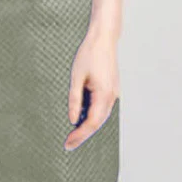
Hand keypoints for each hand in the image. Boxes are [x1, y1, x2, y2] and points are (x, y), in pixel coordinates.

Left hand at [64, 24, 119, 151]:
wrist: (103, 38)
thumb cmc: (89, 54)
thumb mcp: (76, 77)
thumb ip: (75, 100)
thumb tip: (73, 119)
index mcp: (104, 94)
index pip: (92, 123)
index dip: (80, 136)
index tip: (68, 144)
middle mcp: (112, 96)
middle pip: (98, 122)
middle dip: (84, 134)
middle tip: (68, 143)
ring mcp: (114, 92)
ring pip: (101, 116)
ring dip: (88, 124)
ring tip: (73, 132)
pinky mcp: (111, 88)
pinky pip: (102, 107)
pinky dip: (93, 114)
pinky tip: (82, 116)